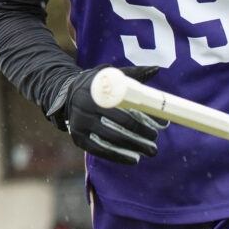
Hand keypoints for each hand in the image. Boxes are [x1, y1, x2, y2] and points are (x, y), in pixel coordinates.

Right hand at [52, 65, 166, 164]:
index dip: (145, 116)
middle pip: (119, 124)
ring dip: (133, 147)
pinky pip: (99, 150)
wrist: (68, 95)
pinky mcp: (78, 138)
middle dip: (141, 135)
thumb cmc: (99, 86)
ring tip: (150, 151)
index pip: (125, 106)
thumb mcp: (112, 76)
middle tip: (155, 141)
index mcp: (99, 91)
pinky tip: (132, 159)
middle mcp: (87, 107)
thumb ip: (134, 74)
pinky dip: (117, 156)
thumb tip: (156, 68)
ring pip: (111, 138)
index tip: (161, 125)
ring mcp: (81, 124)